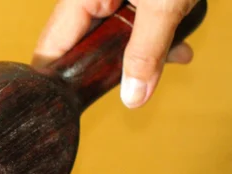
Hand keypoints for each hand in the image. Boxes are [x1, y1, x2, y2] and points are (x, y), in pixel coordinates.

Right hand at [33, 0, 199, 108]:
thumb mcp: (163, 6)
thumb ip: (148, 53)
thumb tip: (133, 97)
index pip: (52, 48)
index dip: (55, 80)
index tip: (66, 105)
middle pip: (84, 47)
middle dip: (111, 69)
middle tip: (132, 87)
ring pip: (113, 38)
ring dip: (141, 54)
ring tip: (172, 57)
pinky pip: (133, 22)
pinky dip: (155, 35)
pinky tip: (179, 45)